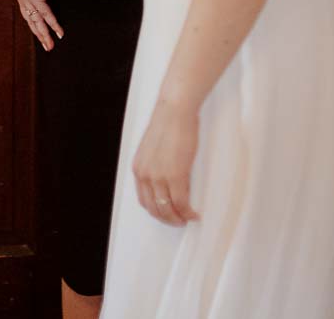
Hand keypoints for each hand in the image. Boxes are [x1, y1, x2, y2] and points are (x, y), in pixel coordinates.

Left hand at [13, 0, 62, 50]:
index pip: (28, 18)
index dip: (35, 28)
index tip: (41, 37)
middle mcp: (24, 2)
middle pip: (32, 23)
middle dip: (40, 36)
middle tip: (47, 48)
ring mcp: (29, 0)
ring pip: (38, 22)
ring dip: (45, 35)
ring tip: (51, 46)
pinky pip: (46, 14)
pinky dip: (53, 24)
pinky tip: (59, 32)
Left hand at [132, 98, 201, 226]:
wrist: (174, 112)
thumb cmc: (168, 125)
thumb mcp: (154, 149)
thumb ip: (157, 166)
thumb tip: (167, 179)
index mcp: (139, 168)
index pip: (144, 199)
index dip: (157, 210)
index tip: (167, 213)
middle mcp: (145, 174)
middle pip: (154, 208)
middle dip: (167, 218)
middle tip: (179, 221)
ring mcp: (159, 176)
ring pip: (167, 209)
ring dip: (178, 218)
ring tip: (187, 219)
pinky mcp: (175, 175)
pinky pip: (181, 203)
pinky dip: (188, 212)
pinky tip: (194, 214)